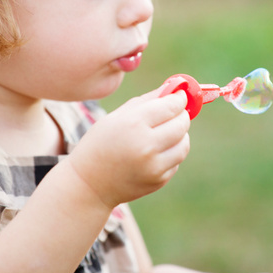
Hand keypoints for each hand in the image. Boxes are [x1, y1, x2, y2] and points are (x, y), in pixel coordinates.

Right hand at [70, 89, 189, 207]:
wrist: (88, 184)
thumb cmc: (100, 144)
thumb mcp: (116, 117)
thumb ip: (146, 101)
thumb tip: (173, 88)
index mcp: (133, 124)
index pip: (170, 106)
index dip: (179, 99)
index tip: (180, 96)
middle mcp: (146, 145)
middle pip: (181, 124)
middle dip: (182, 115)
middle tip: (177, 112)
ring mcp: (154, 166)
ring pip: (184, 144)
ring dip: (180, 135)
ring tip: (167, 131)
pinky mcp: (158, 180)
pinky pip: (176, 161)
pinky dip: (171, 153)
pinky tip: (156, 151)